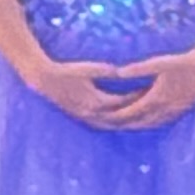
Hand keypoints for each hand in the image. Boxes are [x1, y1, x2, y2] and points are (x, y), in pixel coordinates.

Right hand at [20, 55, 141, 128]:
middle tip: (149, 112)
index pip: (122, 103)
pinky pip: (98, 124)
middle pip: (118, 118)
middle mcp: (91, 113)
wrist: (44, 79)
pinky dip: (109, 125)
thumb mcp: (89, 69)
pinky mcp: (79, 116)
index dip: (137, 98)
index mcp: (96, 101)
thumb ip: (107, 72)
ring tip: (136, 123)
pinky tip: (115, 124)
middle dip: (133, 115)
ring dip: (122, 125)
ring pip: (108, 125)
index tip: (149, 92)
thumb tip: (123, 72)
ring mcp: (84, 116)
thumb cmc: (67, 71)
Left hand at [96, 41, 194, 127]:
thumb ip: (138, 69)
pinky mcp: (184, 107)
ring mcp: (176, 109)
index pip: (133, 111)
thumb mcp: (160, 63)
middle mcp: (166, 107)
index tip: (104, 118)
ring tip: (127, 126)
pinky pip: (165, 120)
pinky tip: (151, 121)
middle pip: (142, 121)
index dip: (118, 116)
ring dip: (140, 125)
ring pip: (154, 123)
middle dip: (126, 124)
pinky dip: (153, 122)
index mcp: (158, 98)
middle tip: (111, 126)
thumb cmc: (184, 61)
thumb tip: (118, 72)